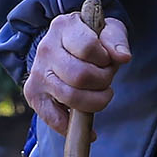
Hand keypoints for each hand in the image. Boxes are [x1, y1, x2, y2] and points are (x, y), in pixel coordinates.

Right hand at [25, 10, 131, 137]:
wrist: (66, 44)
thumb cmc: (92, 37)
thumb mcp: (108, 29)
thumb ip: (116, 40)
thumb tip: (123, 57)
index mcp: (64, 27)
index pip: (88, 48)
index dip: (105, 59)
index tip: (107, 60)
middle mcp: (46, 49)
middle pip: (80, 76)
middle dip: (103, 81)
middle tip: (106, 78)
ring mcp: (37, 72)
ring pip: (70, 97)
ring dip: (94, 101)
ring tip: (99, 93)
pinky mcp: (34, 94)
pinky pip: (52, 118)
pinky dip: (72, 127)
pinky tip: (88, 128)